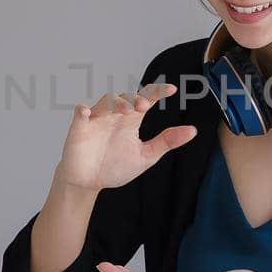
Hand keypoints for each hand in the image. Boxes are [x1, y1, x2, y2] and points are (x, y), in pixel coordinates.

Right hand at [54, 82, 196, 192]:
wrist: (89, 182)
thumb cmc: (115, 166)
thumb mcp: (146, 156)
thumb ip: (167, 142)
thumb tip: (192, 131)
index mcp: (131, 121)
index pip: (145, 100)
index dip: (157, 92)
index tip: (172, 89)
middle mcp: (114, 116)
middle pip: (125, 98)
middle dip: (134, 99)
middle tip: (144, 106)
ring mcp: (96, 121)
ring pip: (105, 103)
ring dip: (116, 103)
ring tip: (126, 110)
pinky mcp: (79, 129)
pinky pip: (80, 114)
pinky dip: (83, 110)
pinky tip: (86, 111)